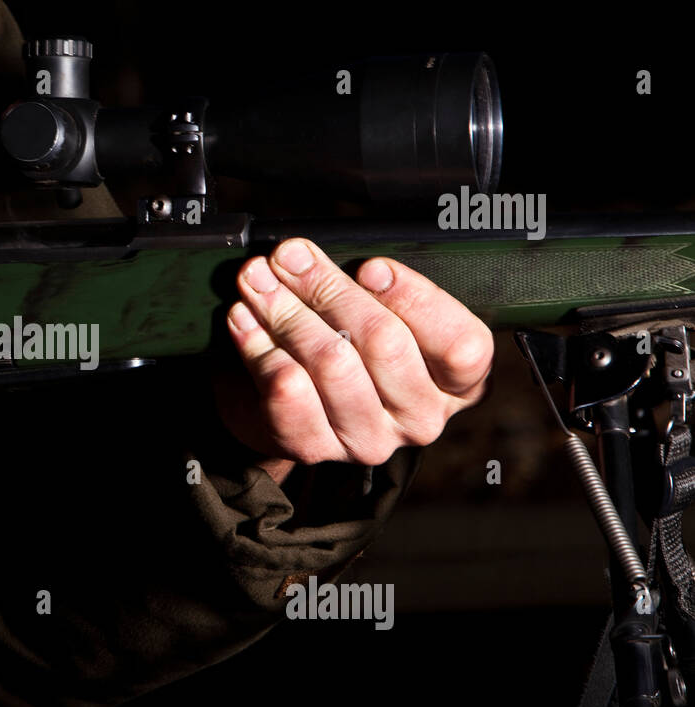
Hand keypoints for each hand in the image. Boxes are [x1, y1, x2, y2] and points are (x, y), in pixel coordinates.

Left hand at [219, 238, 493, 484]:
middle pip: (385, 342)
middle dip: (329, 288)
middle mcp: (422, 417)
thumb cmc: (347, 344)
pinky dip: (260, 348)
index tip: (369, 266)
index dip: (415, 299)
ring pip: (332, 363)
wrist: (291, 405)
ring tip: (257, 281)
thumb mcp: (376, 311)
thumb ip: (364, 284)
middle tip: (289, 257)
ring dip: (287, 312)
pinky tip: (244, 321)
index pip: (460, 345)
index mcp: (459, 382)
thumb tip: (302, 257)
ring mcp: (369, 439)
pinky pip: (287, 394)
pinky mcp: (316, 449)